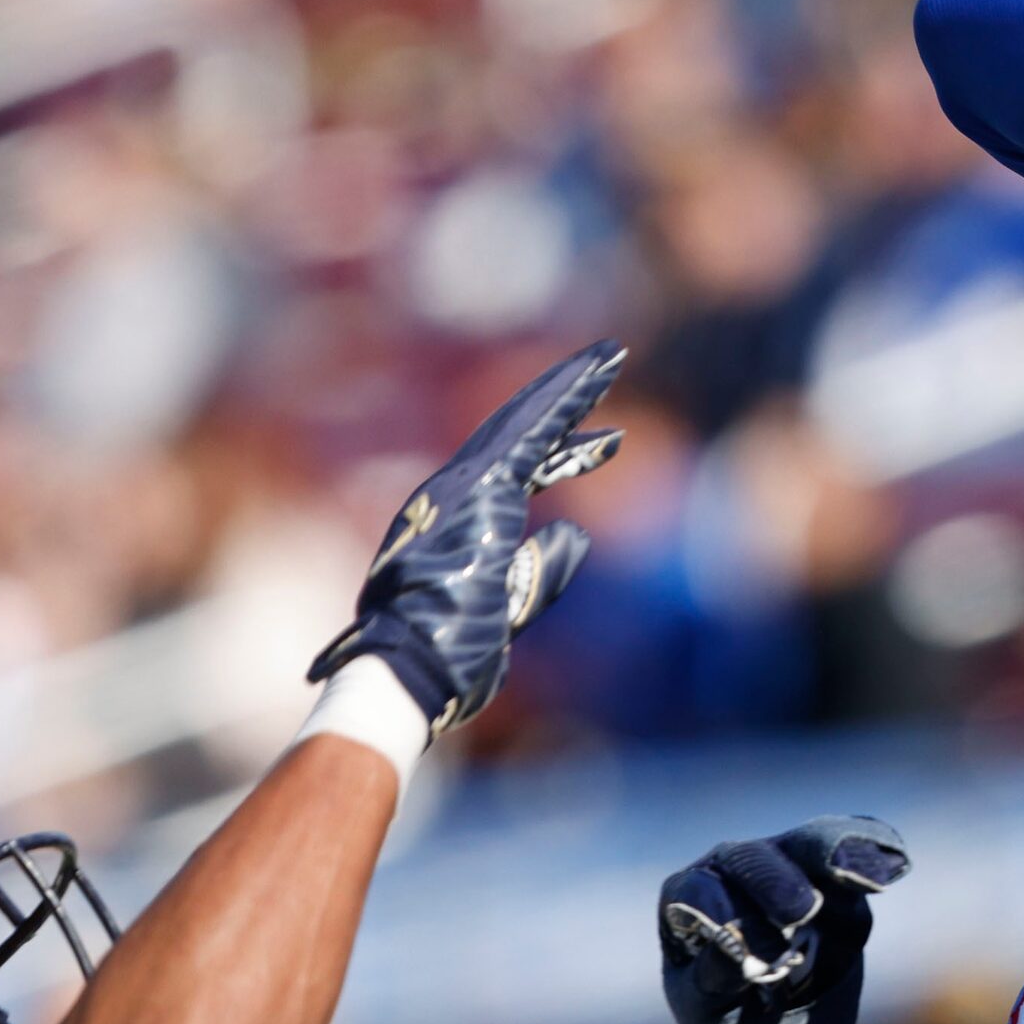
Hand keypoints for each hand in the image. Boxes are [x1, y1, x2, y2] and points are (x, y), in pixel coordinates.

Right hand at [310, 342, 624, 733]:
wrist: (410, 666)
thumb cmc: (448, 655)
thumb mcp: (509, 609)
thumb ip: (541, 571)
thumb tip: (579, 531)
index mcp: (457, 523)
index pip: (517, 476)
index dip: (559, 455)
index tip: (597, 444)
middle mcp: (454, 492)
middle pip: (520, 435)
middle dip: (566, 404)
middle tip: (608, 373)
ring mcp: (465, 485)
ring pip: (526, 420)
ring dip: (572, 386)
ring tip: (613, 356)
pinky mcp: (483, 486)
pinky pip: (531, 429)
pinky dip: (565, 398)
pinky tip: (595, 374)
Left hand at [660, 816, 908, 1023]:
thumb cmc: (727, 1022)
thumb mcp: (708, 1012)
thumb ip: (712, 980)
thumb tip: (733, 949)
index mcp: (686, 901)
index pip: (700, 892)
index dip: (726, 913)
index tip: (759, 952)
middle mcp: (731, 872)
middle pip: (753, 859)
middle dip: (778, 880)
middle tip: (803, 910)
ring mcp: (784, 867)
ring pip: (807, 845)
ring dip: (836, 850)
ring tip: (865, 871)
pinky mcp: (831, 878)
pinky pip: (851, 853)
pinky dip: (872, 852)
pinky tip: (895, 860)